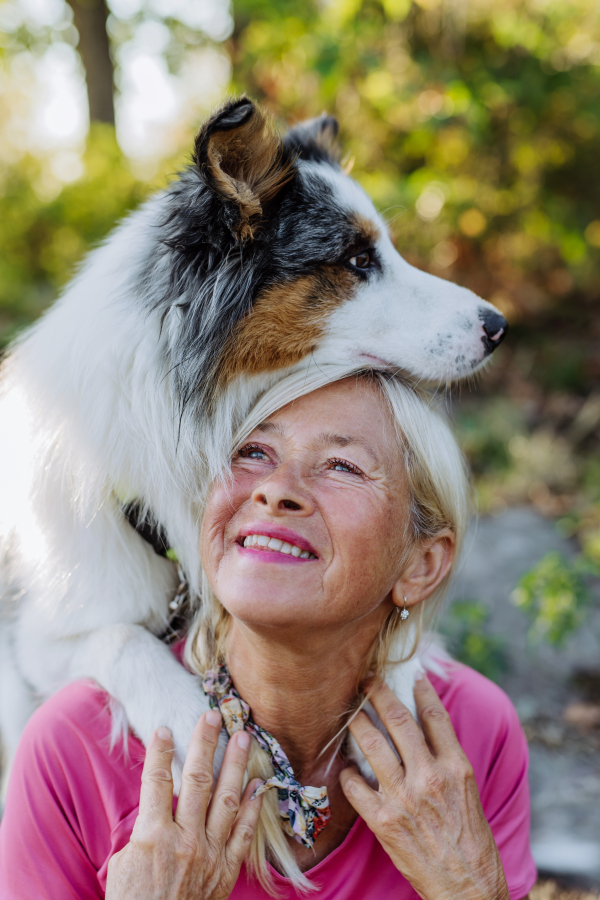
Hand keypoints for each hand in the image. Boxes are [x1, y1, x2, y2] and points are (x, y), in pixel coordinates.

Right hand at [106, 710, 262, 899]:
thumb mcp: (124, 862)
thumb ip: (144, 829)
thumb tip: (158, 804)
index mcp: (153, 836)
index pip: (157, 781)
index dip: (160, 752)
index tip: (165, 728)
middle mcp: (185, 840)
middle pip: (197, 779)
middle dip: (204, 743)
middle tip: (212, 715)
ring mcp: (209, 854)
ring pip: (226, 799)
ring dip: (235, 765)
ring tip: (243, 736)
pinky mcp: (226, 870)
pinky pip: (243, 833)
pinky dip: (251, 807)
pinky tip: (258, 785)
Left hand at [339, 675, 509, 899]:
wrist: (468, 888)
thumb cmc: (470, 841)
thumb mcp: (468, 792)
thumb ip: (446, 760)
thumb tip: (426, 728)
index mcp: (455, 767)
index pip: (435, 716)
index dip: (421, 689)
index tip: (411, 674)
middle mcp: (429, 777)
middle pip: (398, 720)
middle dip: (379, 693)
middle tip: (366, 679)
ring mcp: (404, 798)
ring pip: (371, 745)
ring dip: (357, 723)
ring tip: (350, 712)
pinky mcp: (383, 821)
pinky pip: (355, 786)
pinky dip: (347, 773)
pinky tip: (346, 767)